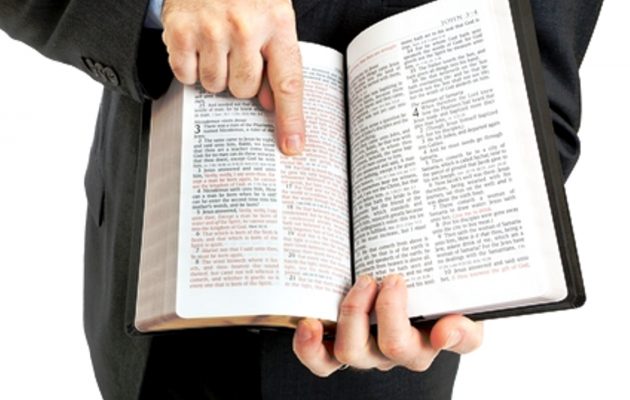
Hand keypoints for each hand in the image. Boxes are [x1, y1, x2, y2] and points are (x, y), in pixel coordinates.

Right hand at [161, 0, 304, 154]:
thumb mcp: (273, 17)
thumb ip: (277, 59)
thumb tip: (271, 105)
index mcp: (277, 23)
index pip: (287, 82)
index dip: (291, 119)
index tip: (292, 146)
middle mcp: (245, 27)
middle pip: (244, 90)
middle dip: (241, 79)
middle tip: (236, 52)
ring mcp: (210, 29)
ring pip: (215, 87)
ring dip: (215, 73)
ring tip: (216, 43)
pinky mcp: (179, 31)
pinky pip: (186, 76)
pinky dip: (190, 66)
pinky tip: (197, 43)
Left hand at [292, 274, 483, 375]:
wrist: (386, 275)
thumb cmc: (415, 281)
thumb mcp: (448, 280)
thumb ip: (460, 298)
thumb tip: (447, 329)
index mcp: (437, 333)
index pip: (460, 340)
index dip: (454, 335)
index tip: (443, 326)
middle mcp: (403, 349)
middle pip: (395, 347)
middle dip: (391, 311)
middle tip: (392, 277)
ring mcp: (368, 351)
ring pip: (353, 352)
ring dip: (352, 316)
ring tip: (360, 286)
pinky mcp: (340, 346)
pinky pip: (323, 360)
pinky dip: (311, 346)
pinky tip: (308, 324)